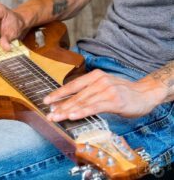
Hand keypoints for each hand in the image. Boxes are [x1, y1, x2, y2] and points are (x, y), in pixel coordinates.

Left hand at [43, 69, 166, 121]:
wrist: (145, 93)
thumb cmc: (121, 92)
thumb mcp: (103, 87)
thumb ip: (87, 93)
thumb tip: (67, 103)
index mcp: (95, 76)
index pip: (72, 85)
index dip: (59, 93)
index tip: (47, 101)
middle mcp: (99, 80)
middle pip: (76, 95)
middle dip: (60, 106)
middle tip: (49, 114)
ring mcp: (107, 90)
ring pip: (83, 102)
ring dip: (67, 111)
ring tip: (56, 117)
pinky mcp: (114, 100)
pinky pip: (94, 107)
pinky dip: (82, 112)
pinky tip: (72, 116)